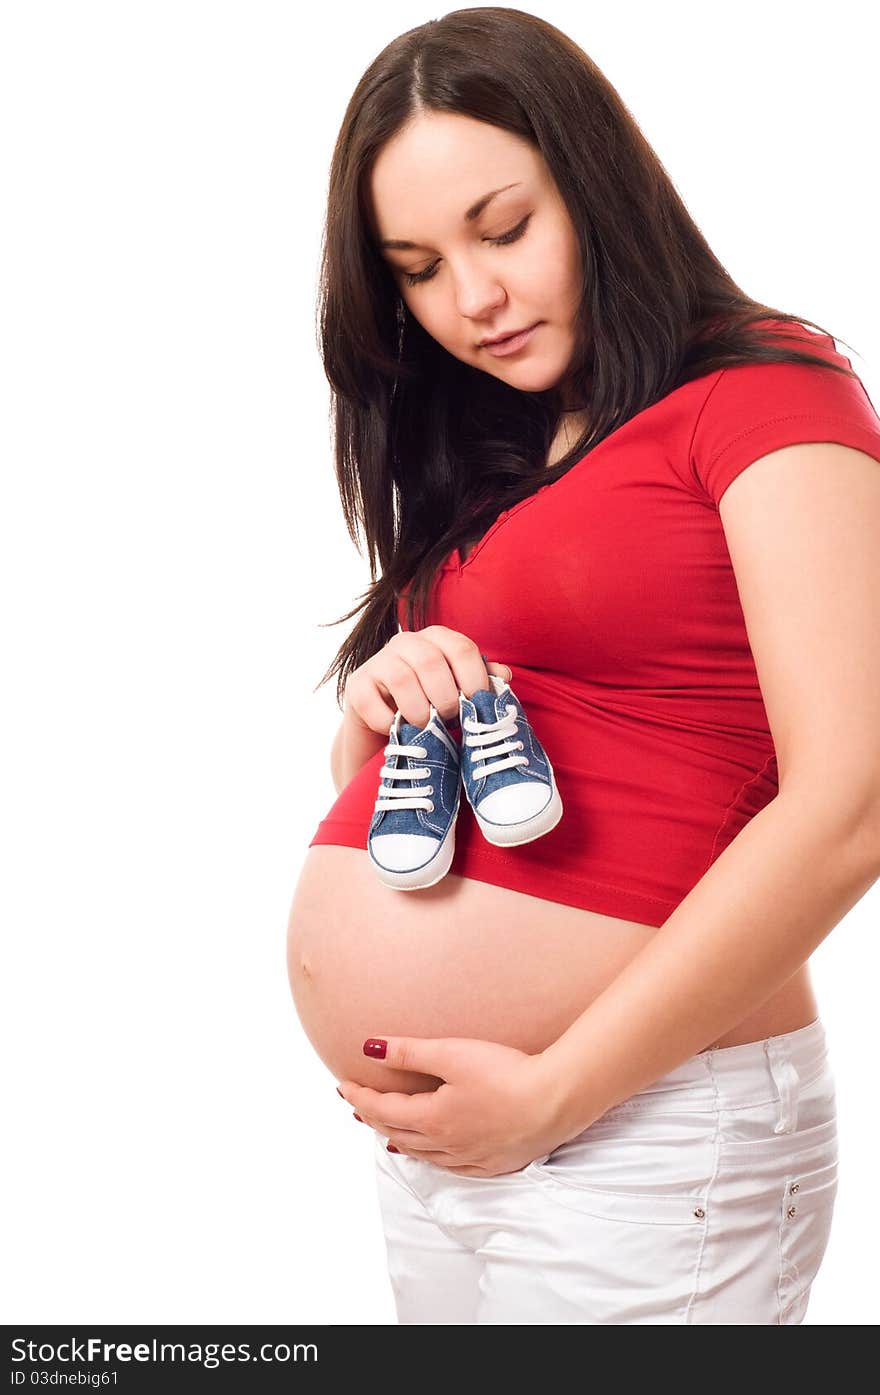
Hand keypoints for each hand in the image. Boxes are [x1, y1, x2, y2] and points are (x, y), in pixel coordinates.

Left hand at [336, 1035, 565, 1176]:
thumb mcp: (452, 1053)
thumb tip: (369, 1048)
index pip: (383, 1110)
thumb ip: (409, 1051)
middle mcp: (447, 1145)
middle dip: (373, 1117)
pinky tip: (431, 1152)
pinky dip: (430, 1156)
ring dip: (399, 1138)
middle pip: (398, 1133)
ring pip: (423, 1153)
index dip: (360, 1097)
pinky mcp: (495, 1162)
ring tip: (384, 1128)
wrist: (557, 1099)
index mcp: (433, 1119)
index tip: (342, 1085)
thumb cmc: (506, 1072)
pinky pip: (450, 1165)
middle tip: (357, 1103)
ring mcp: (472, 1157)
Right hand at [343, 625, 511, 734]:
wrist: (388, 728)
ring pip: (402, 679)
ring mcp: (378, 661)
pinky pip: (372, 702)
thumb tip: (503, 676)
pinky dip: (388, 722)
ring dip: (419, 711)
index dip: (474, 679)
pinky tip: (398, 731)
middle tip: (450, 721)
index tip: (478, 707)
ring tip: (427, 727)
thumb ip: (482, 681)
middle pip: (431, 662)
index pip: (462, 648)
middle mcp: (407, 642)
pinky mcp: (356, 684)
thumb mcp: (460, 692)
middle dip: (446, 698)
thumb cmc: (433, 706)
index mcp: (438, 638)